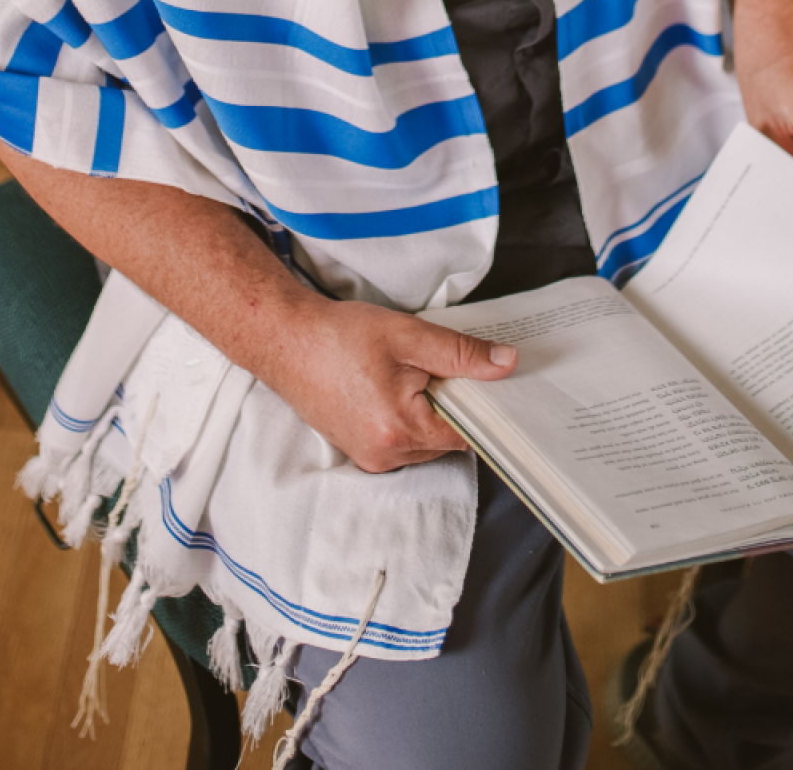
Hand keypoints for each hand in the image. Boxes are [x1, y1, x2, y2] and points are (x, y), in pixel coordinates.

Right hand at [253, 299, 517, 472]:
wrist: (284, 340)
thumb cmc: (341, 336)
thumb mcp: (409, 335)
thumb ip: (462, 353)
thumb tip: (507, 364)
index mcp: (401, 430)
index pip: (467, 432)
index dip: (480, 405)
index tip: (482, 381)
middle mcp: (386, 455)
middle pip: (446, 440)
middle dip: (450, 406)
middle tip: (434, 369)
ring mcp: (369, 457)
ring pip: (424, 442)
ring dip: (427, 413)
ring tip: (406, 377)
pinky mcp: (358, 450)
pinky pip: (401, 442)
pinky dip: (406, 419)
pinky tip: (390, 388)